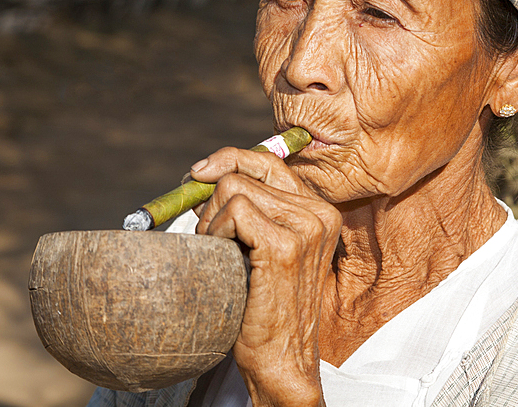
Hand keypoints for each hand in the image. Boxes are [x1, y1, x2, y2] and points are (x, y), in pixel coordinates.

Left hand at [191, 148, 340, 406]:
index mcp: (319, 211)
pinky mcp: (284, 246)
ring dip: (212, 220)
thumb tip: (208, 175)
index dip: (229, 159)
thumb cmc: (267, 307)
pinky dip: (216, 231)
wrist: (282, 358)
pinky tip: (222, 257)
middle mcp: (318, 214)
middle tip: (206, 234)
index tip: (198, 174)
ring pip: (234, 190)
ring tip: (219, 254)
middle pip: (244, 173)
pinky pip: (234, 212)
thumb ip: (255, 210)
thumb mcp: (268, 248)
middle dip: (211, 200)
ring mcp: (305, 228)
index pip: (269, 161)